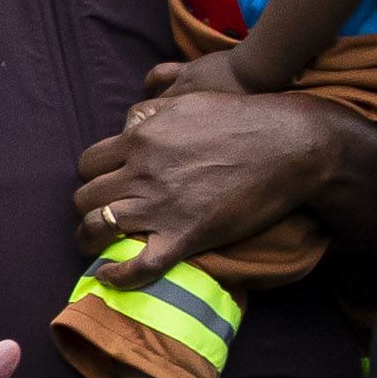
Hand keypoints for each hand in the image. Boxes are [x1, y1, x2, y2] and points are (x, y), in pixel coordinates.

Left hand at [71, 84, 347, 278]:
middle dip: (89, 207)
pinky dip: (118, 275)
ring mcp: (161, 206)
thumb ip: (151, 112)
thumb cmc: (245, 118)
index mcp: (141, 139)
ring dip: (90, 239)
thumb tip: (128, 125)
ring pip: (97, 228)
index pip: (89, 163)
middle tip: (103, 214)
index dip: (93, 176)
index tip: (104, 185)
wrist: (290, 145)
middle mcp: (142, 172)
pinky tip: (108, 276)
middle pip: (86, 197)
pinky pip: (138, 265)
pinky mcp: (185, 235)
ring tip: (96, 245)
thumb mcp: (189, 101)